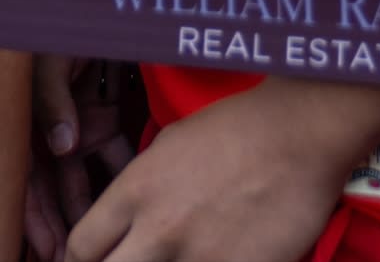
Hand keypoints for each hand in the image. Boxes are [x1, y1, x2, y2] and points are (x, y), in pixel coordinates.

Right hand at [24, 58, 136, 261]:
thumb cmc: (52, 25)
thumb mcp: (43, 60)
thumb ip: (50, 101)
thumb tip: (62, 145)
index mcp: (24, 125)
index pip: (24, 182)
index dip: (33, 219)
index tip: (47, 250)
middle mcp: (49, 135)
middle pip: (54, 192)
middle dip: (64, 229)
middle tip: (75, 259)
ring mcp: (77, 130)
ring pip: (85, 182)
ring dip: (94, 213)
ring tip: (107, 244)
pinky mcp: (105, 121)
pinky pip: (115, 158)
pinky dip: (123, 180)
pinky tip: (135, 206)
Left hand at [62, 77, 379, 261]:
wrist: (298, 136)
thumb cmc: (233, 131)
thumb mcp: (165, 149)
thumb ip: (138, 192)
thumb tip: (124, 226)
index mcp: (135, 192)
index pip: (81, 248)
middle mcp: (159, 231)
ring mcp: (200, 257)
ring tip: (179, 257)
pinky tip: (217, 259)